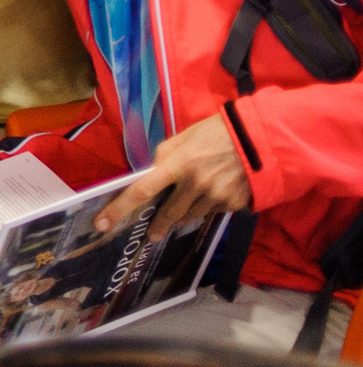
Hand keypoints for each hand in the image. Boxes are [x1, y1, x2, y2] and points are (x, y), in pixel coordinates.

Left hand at [92, 114, 254, 240]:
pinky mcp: (231, 204)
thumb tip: (150, 172)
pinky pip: (210, 212)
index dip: (120, 209)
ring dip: (182, 214)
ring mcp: (215, 197)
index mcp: (178, 163)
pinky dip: (205, 207)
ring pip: (189, 215)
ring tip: (185, 206)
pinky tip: (212, 193)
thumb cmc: (218, 133)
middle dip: (156, 225)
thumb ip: (164, 156)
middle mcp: (195, 184)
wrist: (262, 140)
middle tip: (150, 233)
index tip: (103, 224)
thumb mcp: (185, 136)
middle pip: (167, 213)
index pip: (142, 190)